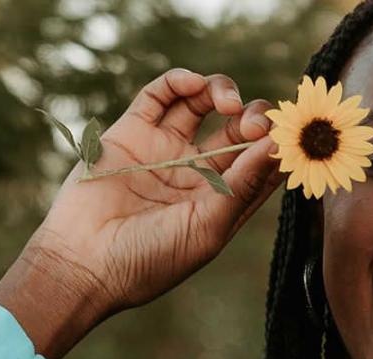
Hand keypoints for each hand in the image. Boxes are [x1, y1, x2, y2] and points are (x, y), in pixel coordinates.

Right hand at [0, 68, 286, 358]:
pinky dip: (179, 82)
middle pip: (237, 128)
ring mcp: (164, 149)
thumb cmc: (150, 259)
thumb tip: (277, 147)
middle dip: (253, 117)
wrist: (83, 263)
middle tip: (253, 124)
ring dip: (221, 91)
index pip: (261, 162)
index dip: (278, 144)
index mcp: (221, 199)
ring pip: (202, 103)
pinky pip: (160, 96)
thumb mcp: (207, 227)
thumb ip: (242, 185)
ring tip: (226, 103)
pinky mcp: (132, 132)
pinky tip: (194, 85)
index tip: (289, 136)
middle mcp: (196, 171)